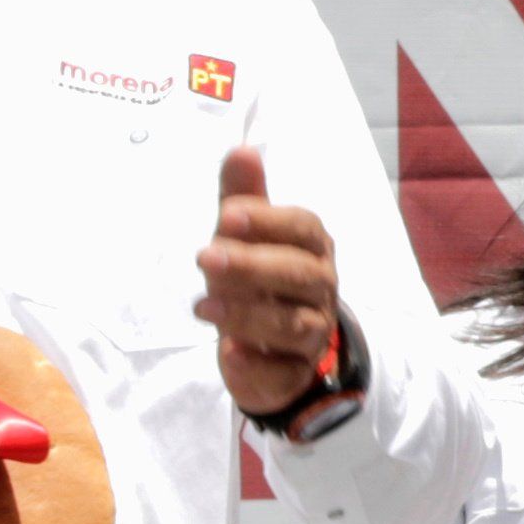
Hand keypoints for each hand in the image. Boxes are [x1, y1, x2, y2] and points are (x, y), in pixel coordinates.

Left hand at [195, 146, 343, 418]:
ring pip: (293, 324)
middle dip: (253, 265)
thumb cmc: (259, 279)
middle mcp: (320, 288)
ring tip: (203, 305)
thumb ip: (243, 198)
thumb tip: (241, 150)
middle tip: (205, 256)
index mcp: (312, 247)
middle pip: (299, 275)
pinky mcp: (293, 372)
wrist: (272, 347)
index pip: (303, 228)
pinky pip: (282, 372)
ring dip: (248, 313)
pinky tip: (231, 353)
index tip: (226, 216)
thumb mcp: (246, 238)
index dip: (268, 221)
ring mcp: (312, 332)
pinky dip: (258, 364)